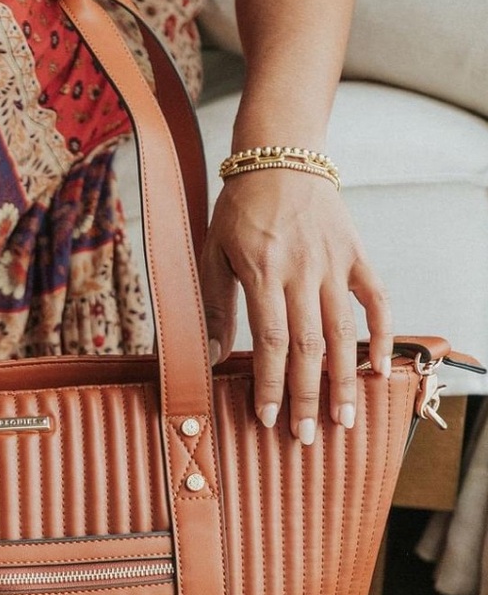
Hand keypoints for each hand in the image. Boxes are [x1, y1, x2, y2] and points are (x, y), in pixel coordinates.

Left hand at [199, 170, 393, 441]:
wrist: (280, 157)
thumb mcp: (214, 254)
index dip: (272, 384)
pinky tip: (379, 370)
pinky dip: (380, 335)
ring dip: (344, 380)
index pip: (271, 343)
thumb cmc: (239, 210)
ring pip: (343, 332)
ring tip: (344, 420)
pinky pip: (376, 300)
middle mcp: (302, 272)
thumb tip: (213, 358)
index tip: (269, 419)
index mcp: (263, 273)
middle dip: (307, 396)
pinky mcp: (356, 255)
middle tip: (305, 437)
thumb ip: (217, 306)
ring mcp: (334, 264)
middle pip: (309, 347)